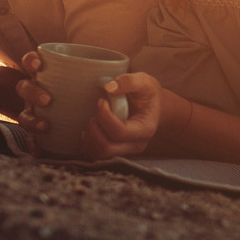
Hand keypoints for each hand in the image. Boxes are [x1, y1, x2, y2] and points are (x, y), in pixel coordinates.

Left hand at [15, 53, 162, 158]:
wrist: (152, 108)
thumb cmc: (147, 94)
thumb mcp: (144, 81)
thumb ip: (129, 81)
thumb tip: (108, 87)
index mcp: (144, 129)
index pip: (119, 132)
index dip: (104, 116)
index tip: (101, 101)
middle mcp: (136, 145)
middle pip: (107, 148)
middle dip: (94, 128)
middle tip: (94, 113)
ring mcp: (124, 153)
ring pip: (99, 156)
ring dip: (89, 137)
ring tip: (92, 121)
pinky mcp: (114, 154)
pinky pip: (94, 158)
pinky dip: (86, 145)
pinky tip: (89, 130)